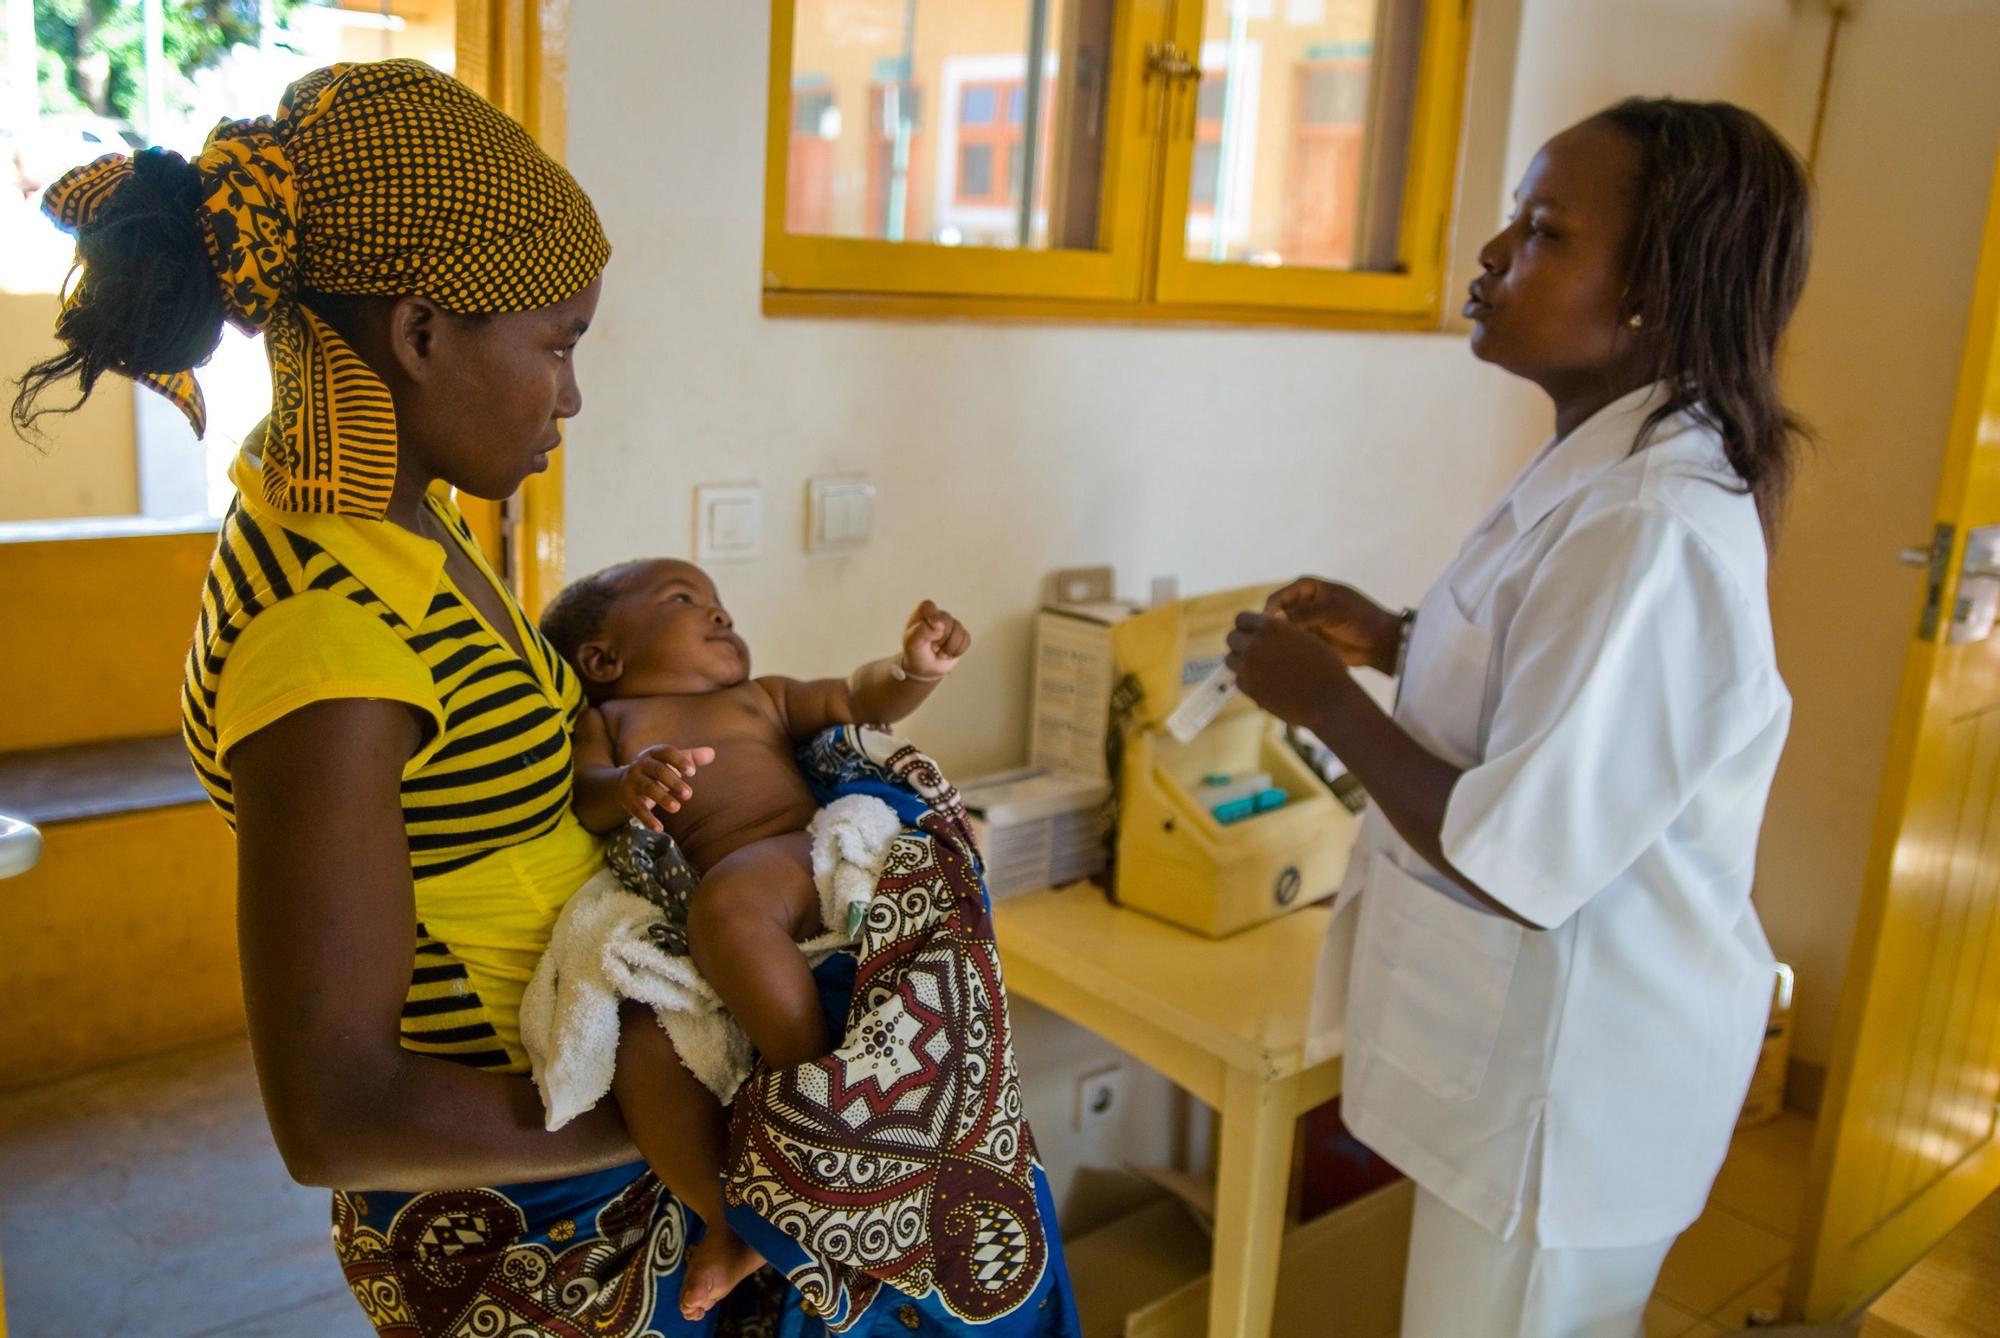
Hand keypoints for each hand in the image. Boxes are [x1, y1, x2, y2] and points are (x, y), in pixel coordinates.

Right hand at [618, 744, 714, 832]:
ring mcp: (632, 781)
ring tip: (676, 808)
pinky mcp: (627, 798)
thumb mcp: (670, 763)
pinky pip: (637, 809)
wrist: (620, 783)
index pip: (666, 752)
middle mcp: (641, 764)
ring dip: (662, 798)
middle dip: (673, 782)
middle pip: (658, 770)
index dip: (679, 761)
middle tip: (689, 794)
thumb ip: (691, 758)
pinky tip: (659, 828)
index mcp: (654, 753)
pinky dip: (647, 819)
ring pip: (648, 788)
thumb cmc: (655, 771)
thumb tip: (712, 753)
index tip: (692, 772)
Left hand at [902, 600, 971, 678]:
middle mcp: (937, 616)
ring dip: (949, 647)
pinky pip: (966, 639)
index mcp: (922, 614)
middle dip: (941, 639)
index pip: (928, 606)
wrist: (925, 668)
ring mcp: (951, 624)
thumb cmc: (916, 653)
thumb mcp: (912, 644)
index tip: (936, 628)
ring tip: (940, 653)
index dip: (933, 616)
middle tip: (932, 647)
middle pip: (947, 620)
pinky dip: (957, 651)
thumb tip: (938, 627)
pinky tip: (949, 654)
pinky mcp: (961, 634)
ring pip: (958, 630)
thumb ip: (921, 632)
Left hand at [1225, 611, 1350, 727]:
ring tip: (1259, 668)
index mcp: (1270, 626)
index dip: (1247, 627)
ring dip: (1241, 662)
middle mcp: (1255, 644)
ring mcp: (1249, 668)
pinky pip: (1238, 681)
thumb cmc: (1324, 667)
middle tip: (1255, 653)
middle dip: (1241, 644)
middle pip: (1231, 638)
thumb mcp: (1304, 637)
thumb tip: (1264, 623)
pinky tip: (1264, 684)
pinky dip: (1247, 682)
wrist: (1329, 700)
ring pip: (1230, 660)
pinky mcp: (1250, 689)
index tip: (1254, 634)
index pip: (1241, 619)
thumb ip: (1281, 629)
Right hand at [1264, 577, 1403, 674]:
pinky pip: (1289, 648)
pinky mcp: (1307, 643)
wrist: (1382, 644)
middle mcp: (1300, 604)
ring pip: (1279, 636)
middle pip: (1273, 619)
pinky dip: (1285, 657)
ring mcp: (1303, 625)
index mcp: (1304, 588)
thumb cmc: (1361, 619)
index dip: (1268, 617)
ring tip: (1272, 663)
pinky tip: (1281, 669)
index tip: (1268, 635)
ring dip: (1276, 648)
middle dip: (1269, 635)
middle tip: (1265, 653)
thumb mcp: (1333, 611)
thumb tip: (1275, 620)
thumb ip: (1304, 613)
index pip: (1275, 601)